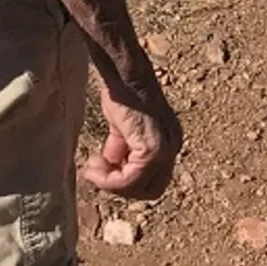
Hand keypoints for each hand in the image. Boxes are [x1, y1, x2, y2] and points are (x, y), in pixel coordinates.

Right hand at [83, 77, 181, 200]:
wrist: (123, 75)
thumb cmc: (123, 93)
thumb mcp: (123, 127)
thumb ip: (123, 148)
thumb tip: (113, 166)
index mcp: (170, 141)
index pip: (154, 180)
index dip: (128, 181)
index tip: (104, 166)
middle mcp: (173, 147)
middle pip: (150, 190)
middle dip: (121, 187)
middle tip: (97, 169)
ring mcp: (166, 149)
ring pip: (138, 188)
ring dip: (110, 184)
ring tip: (92, 166)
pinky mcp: (152, 148)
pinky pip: (129, 180)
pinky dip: (108, 179)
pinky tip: (94, 164)